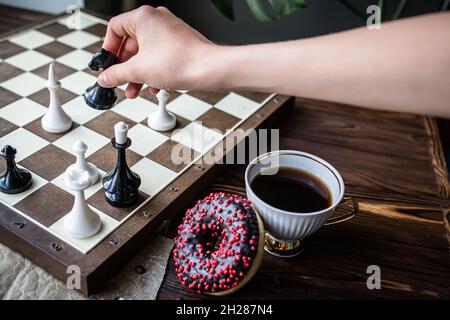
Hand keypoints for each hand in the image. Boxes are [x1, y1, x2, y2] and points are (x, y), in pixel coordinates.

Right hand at [98, 5, 213, 97]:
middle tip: (120, 81)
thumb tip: (105, 78)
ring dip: (138, 73)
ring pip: (146, 52)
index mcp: (144, 17)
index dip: (108, 49)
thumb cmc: (181, 61)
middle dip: (125, 67)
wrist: (210, 69)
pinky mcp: (179, 44)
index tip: (107, 64)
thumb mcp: (139, 70)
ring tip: (136, 90)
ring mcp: (170, 31)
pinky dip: (154, 71)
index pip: (114, 28)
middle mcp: (157, 20)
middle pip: (131, 43)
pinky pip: (159, 56)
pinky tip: (154, 86)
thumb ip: (117, 74)